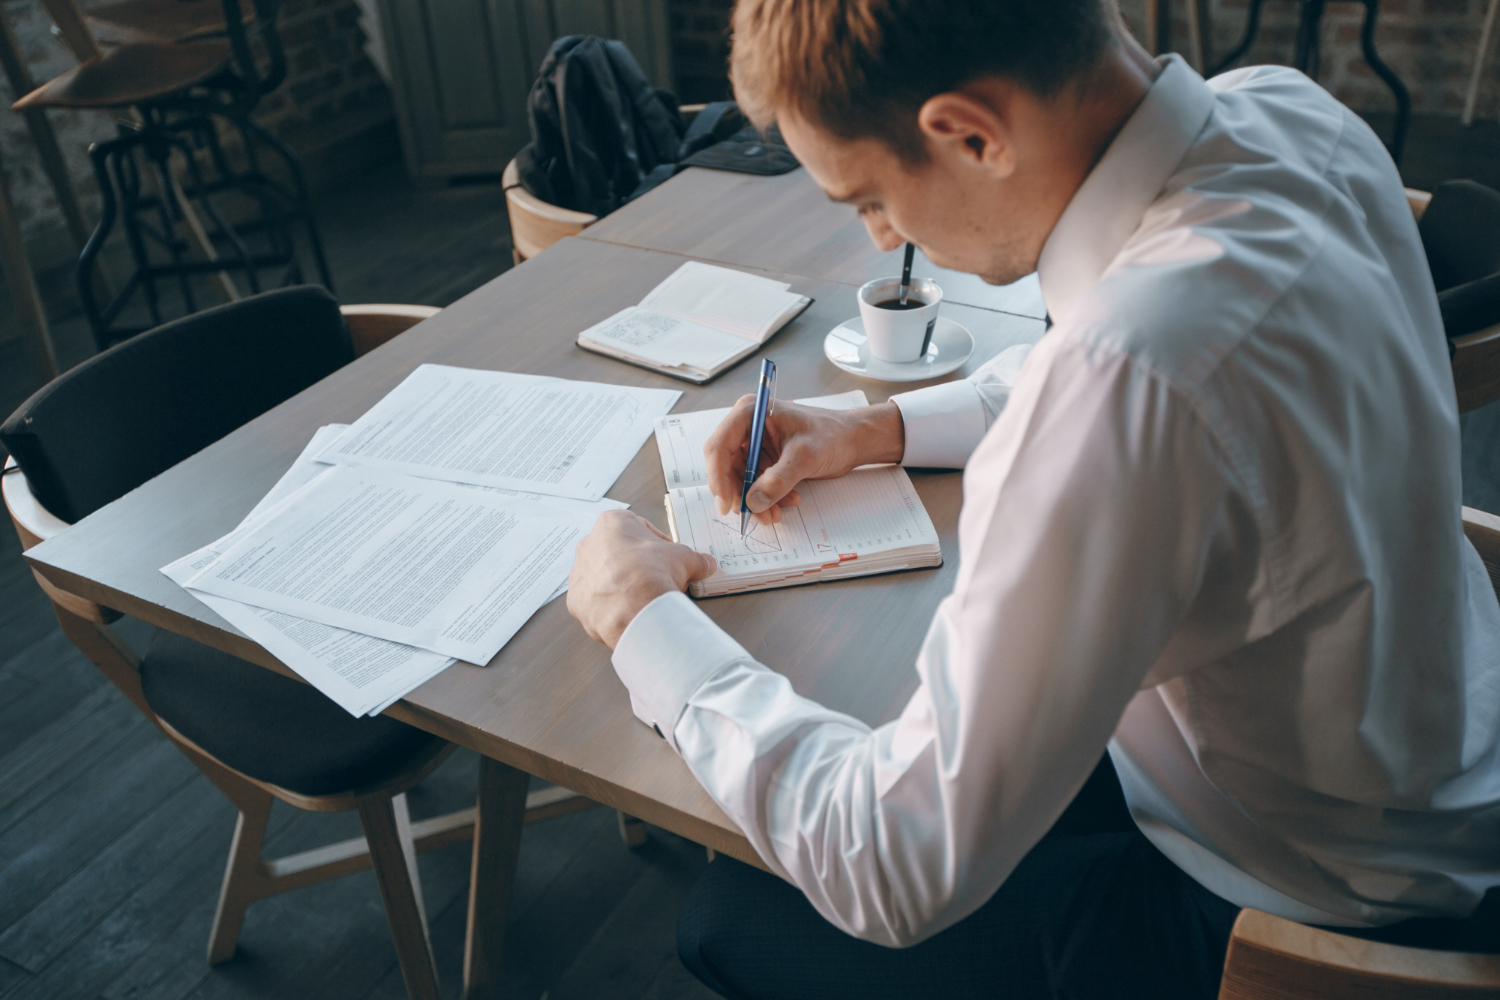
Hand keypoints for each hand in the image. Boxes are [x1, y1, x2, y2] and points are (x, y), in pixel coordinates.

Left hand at [568, 510, 717, 647]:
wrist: (633, 609)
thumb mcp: (684, 559)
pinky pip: (594, 600)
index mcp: (612, 523)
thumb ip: (695, 559)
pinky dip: (609, 606)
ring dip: (621, 585)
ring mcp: (579, 573)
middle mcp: (589, 544)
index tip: (668, 558)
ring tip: (643, 598)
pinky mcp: (576, 600)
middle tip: (657, 579)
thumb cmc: (652, 573)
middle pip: (618, 552)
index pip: (638, 529)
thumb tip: (706, 564)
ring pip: (604, 576)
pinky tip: (627, 611)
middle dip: (637, 565)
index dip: (658, 545)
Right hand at [704, 399, 905, 524]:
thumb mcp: (805, 457)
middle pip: (726, 465)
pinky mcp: (764, 458)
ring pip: (740, 479)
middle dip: (739, 493)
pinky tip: (787, 502)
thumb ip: (778, 480)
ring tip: (776, 514)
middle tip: (753, 516)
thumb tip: (753, 502)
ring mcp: (755, 443)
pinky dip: (767, 497)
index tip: (727, 502)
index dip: (719, 476)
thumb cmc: (832, 436)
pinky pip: (755, 483)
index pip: (720, 446)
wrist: (853, 441)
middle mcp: (747, 426)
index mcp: (750, 413)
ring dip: (755, 500)